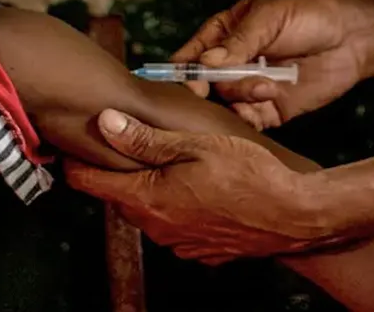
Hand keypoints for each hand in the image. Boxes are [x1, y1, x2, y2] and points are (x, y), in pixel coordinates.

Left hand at [64, 110, 341, 262]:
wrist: (298, 215)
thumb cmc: (251, 173)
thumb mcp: (197, 144)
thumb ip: (146, 138)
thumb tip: (104, 122)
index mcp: (148, 198)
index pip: (86, 183)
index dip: (76, 159)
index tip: (76, 139)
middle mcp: (157, 227)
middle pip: (117, 195)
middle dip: (119, 169)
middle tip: (131, 137)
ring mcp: (179, 243)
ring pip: (148, 209)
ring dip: (152, 187)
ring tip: (173, 158)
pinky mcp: (200, 250)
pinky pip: (175, 224)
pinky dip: (178, 205)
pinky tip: (200, 186)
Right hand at [173, 0, 373, 129]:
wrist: (354, 39)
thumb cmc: (310, 16)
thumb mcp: (270, 17)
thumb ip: (239, 42)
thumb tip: (206, 63)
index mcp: (223, 35)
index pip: (189, 57)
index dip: (185, 72)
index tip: (194, 81)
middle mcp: (231, 65)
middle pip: (202, 87)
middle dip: (213, 89)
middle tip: (229, 85)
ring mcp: (249, 88)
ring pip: (225, 105)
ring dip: (241, 97)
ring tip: (268, 85)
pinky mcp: (269, 110)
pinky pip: (248, 122)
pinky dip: (251, 118)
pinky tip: (270, 99)